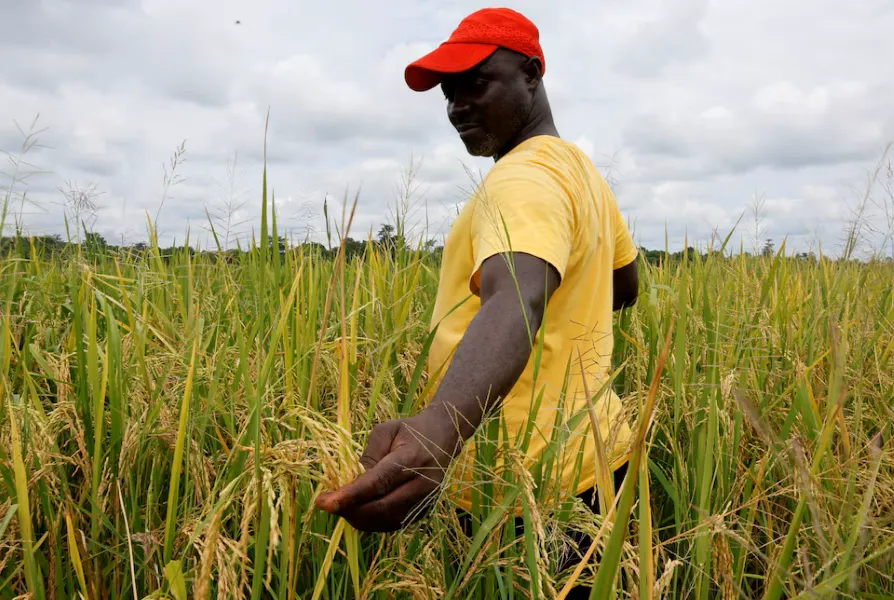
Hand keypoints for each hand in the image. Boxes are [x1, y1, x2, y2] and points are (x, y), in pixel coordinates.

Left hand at [314, 408, 463, 531]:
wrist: (443, 437)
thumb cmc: (410, 430)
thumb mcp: (386, 431)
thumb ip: (368, 455)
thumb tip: (350, 480)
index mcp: (412, 458)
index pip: (378, 482)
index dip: (350, 495)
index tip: (325, 502)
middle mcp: (422, 483)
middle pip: (381, 507)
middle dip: (349, 510)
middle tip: (325, 504)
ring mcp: (425, 500)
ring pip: (386, 520)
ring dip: (358, 518)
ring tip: (339, 506)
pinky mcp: (424, 511)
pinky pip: (393, 523)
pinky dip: (372, 521)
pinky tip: (357, 511)